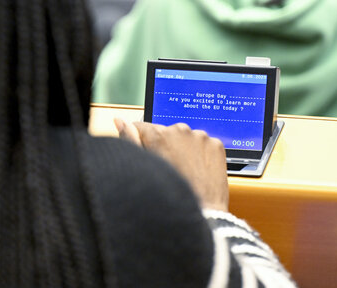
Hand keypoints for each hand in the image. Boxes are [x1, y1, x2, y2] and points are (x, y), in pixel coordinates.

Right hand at [114, 119, 228, 211]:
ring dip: (183, 150)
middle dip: (164, 146)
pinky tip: (197, 171)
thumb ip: (129, 139)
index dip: (140, 140)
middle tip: (167, 169)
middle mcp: (181, 131)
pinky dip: (200, 154)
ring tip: (183, 172)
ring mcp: (201, 137)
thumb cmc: (168, 198)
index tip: (146, 153)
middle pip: (166, 133)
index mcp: (159, 135)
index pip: (143, 127)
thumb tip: (120, 121)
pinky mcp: (216, 145)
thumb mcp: (143, 168)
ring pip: (186, 138)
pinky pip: (204, 144)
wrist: (202, 215)